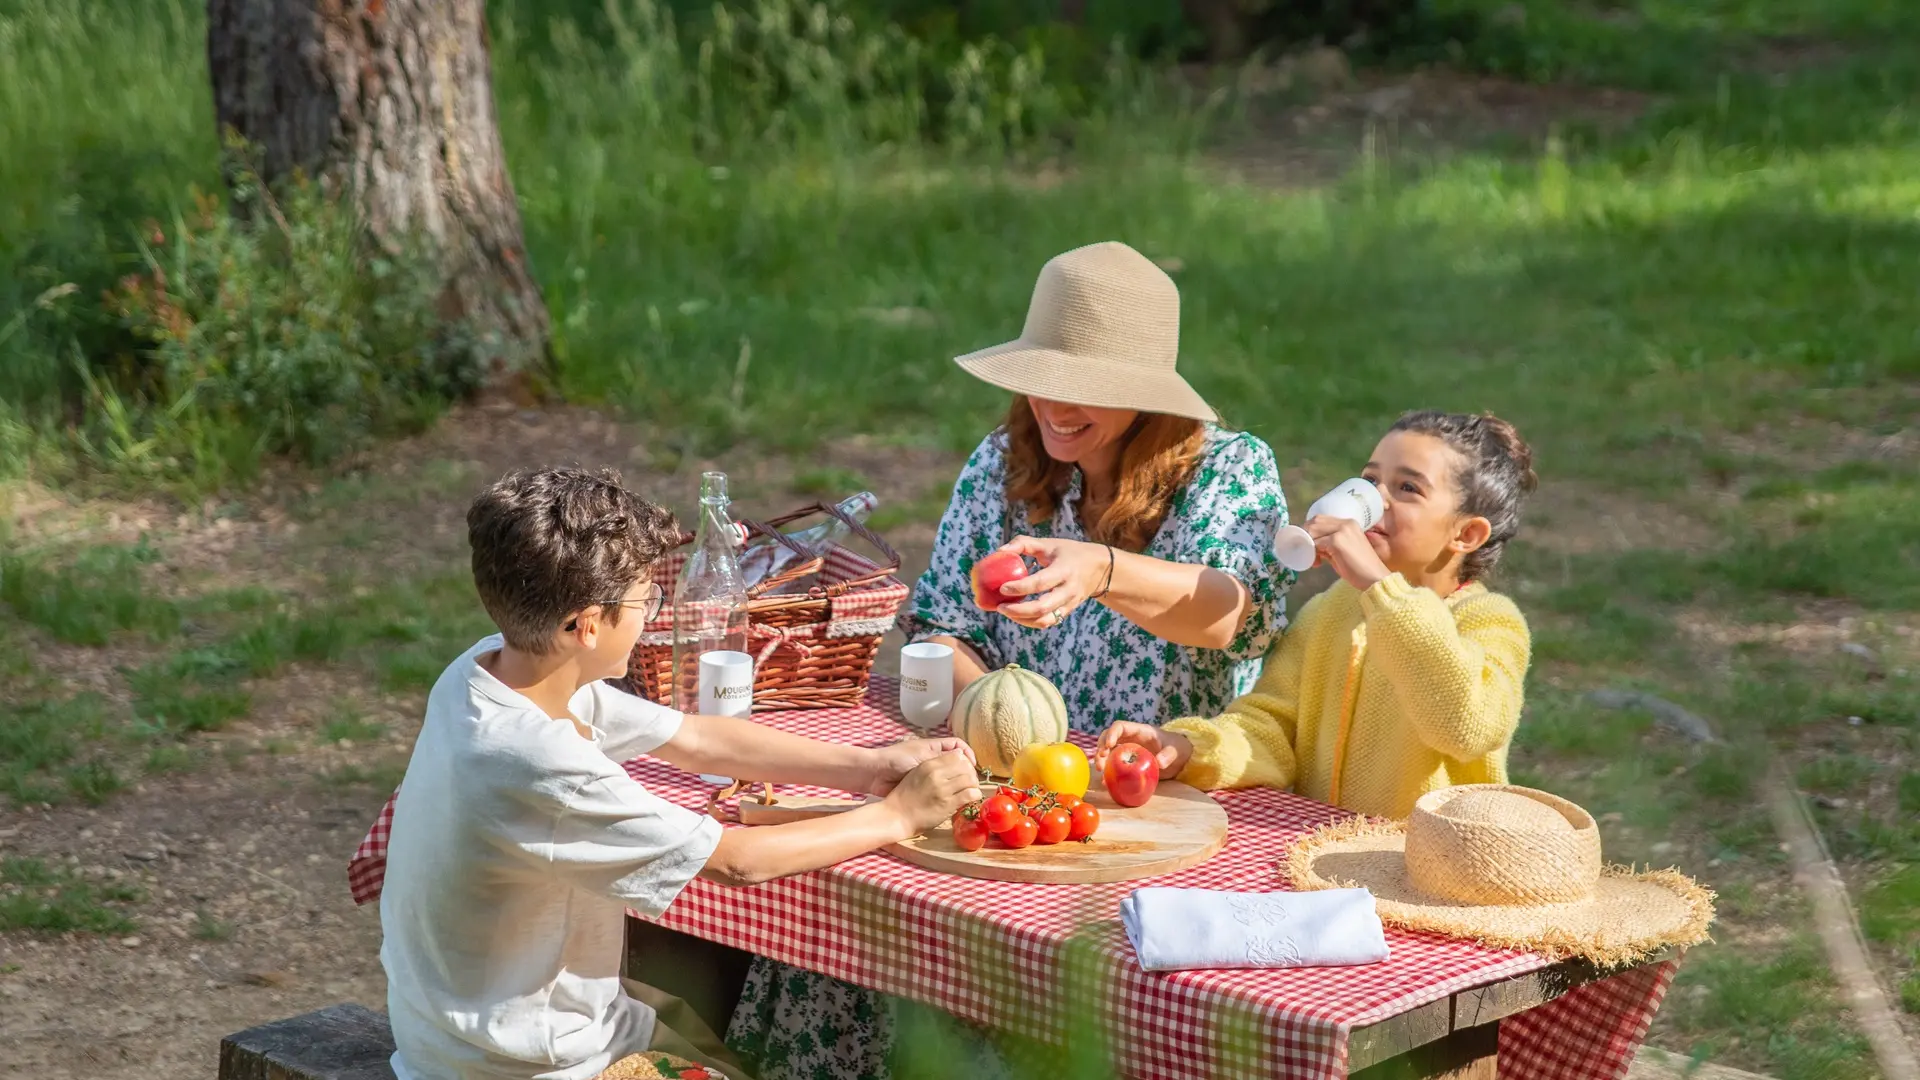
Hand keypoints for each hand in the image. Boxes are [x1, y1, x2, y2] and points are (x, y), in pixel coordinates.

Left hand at [862, 737, 976, 796]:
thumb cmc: (897, 760)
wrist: (876, 774)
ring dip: (958, 782)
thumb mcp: (921, 756)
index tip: (973, 766)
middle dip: (966, 770)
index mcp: (933, 747)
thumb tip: (962, 759)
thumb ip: (941, 757)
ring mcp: (928, 773)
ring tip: (966, 791)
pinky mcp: (922, 786)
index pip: (957, 746)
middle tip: (972, 782)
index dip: (967, 754)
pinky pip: (939, 788)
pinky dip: (947, 792)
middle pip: (956, 762)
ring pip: (949, 776)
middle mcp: (932, 759)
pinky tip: (952, 798)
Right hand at [881, 751, 984, 834]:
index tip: (964, 770)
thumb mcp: (916, 774)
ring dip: (974, 785)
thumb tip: (952, 760)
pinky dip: (975, 795)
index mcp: (929, 765)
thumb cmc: (904, 796)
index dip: (964, 762)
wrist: (896, 815)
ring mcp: (943, 789)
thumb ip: (932, 766)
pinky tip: (972, 798)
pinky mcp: (948, 804)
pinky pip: (970, 794)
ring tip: (971, 790)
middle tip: (970, 781)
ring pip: (970, 779)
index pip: (956, 755)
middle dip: (971, 773)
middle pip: (965, 766)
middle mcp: (937, 774)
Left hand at [993, 535, 1111, 629]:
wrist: (1098, 568)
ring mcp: (1069, 603)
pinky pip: (1048, 622)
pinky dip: (1030, 622)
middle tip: (1000, 606)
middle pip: (1042, 607)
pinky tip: (1017, 615)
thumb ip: (1023, 543)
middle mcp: (1068, 590)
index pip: (1040, 582)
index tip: (1002, 587)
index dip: (1020, 587)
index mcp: (1064, 570)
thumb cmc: (1068, 553)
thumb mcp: (1048, 543)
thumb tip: (1000, 550)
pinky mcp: (1067, 612)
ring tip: (1005, 611)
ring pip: (1045, 620)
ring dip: (1022, 619)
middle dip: (1018, 610)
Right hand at [1094, 721, 1192, 778]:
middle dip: (1101, 748)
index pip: (1120, 726)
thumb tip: (1159, 763)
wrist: (1180, 758)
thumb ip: (1168, 755)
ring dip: (1101, 760)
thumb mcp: (1175, 750)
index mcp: (1139, 731)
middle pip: (1108, 738)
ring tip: (1100, 771)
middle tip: (1100, 762)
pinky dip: (1109, 773)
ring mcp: (1128, 751)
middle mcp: (1130, 739)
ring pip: (1109, 752)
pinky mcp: (1129, 763)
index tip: (1108, 745)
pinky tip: (1106, 782)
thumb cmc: (1177, 748)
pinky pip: (1115, 766)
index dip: (1111, 734)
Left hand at [1304, 515, 1390, 592]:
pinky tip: (1317, 563)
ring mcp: (1341, 531)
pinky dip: (1312, 553)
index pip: (1322, 519)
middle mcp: (1346, 523)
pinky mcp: (1336, 541)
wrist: (1375, 578)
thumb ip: (1328, 544)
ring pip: (1313, 531)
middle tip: (1307, 553)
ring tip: (1314, 560)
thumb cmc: (1360, 569)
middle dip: (1306, 536)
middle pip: (1315, 522)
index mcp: (1349, 523)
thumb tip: (1312, 545)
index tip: (1309, 545)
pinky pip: (1315, 544)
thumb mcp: (1342, 551)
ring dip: (1308, 544)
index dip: (1311, 531)